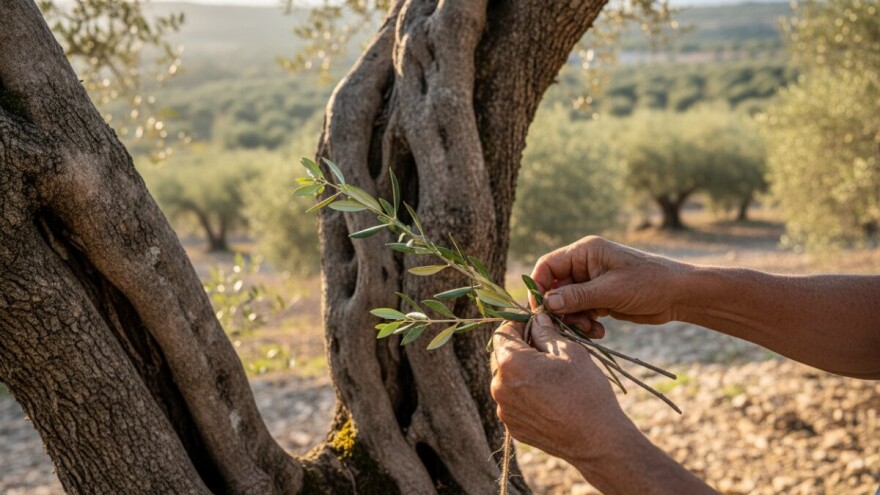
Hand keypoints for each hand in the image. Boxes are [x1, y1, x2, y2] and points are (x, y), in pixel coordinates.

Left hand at [490, 314, 630, 464]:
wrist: (598, 440)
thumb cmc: (586, 390)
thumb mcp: (570, 351)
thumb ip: (546, 331)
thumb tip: (536, 319)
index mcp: (511, 363)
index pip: (502, 332)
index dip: (519, 324)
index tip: (536, 325)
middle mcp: (499, 387)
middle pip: (502, 357)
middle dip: (520, 349)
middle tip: (546, 350)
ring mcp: (504, 410)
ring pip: (507, 380)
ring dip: (522, 373)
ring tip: (550, 376)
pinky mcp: (512, 428)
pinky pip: (513, 402)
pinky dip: (525, 395)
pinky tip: (548, 398)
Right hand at [531, 236, 689, 326]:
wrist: (679, 295)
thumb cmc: (649, 283)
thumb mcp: (611, 291)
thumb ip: (577, 296)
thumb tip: (547, 303)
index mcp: (585, 252)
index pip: (547, 266)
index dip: (539, 286)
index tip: (540, 310)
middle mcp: (585, 265)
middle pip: (555, 288)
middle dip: (561, 309)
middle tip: (571, 326)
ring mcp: (592, 283)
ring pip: (567, 304)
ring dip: (574, 320)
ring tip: (590, 330)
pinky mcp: (600, 298)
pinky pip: (581, 312)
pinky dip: (586, 324)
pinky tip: (599, 331)